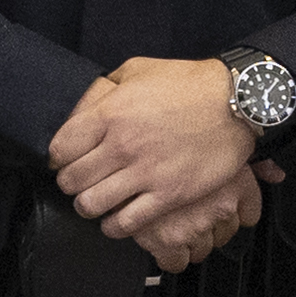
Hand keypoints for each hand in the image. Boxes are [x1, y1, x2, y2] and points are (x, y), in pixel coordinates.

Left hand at [47, 58, 262, 271]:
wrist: (237, 104)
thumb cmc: (189, 84)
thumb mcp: (139, 69)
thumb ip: (108, 88)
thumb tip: (87, 106)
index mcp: (109, 114)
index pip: (60, 148)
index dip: (58, 158)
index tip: (64, 160)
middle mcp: (121, 146)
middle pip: (71, 180)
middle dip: (70, 184)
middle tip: (80, 182)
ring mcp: (144, 173)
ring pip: (91, 205)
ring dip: (88, 207)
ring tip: (95, 202)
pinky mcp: (168, 195)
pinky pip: (126, 223)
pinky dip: (114, 227)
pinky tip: (116, 221)